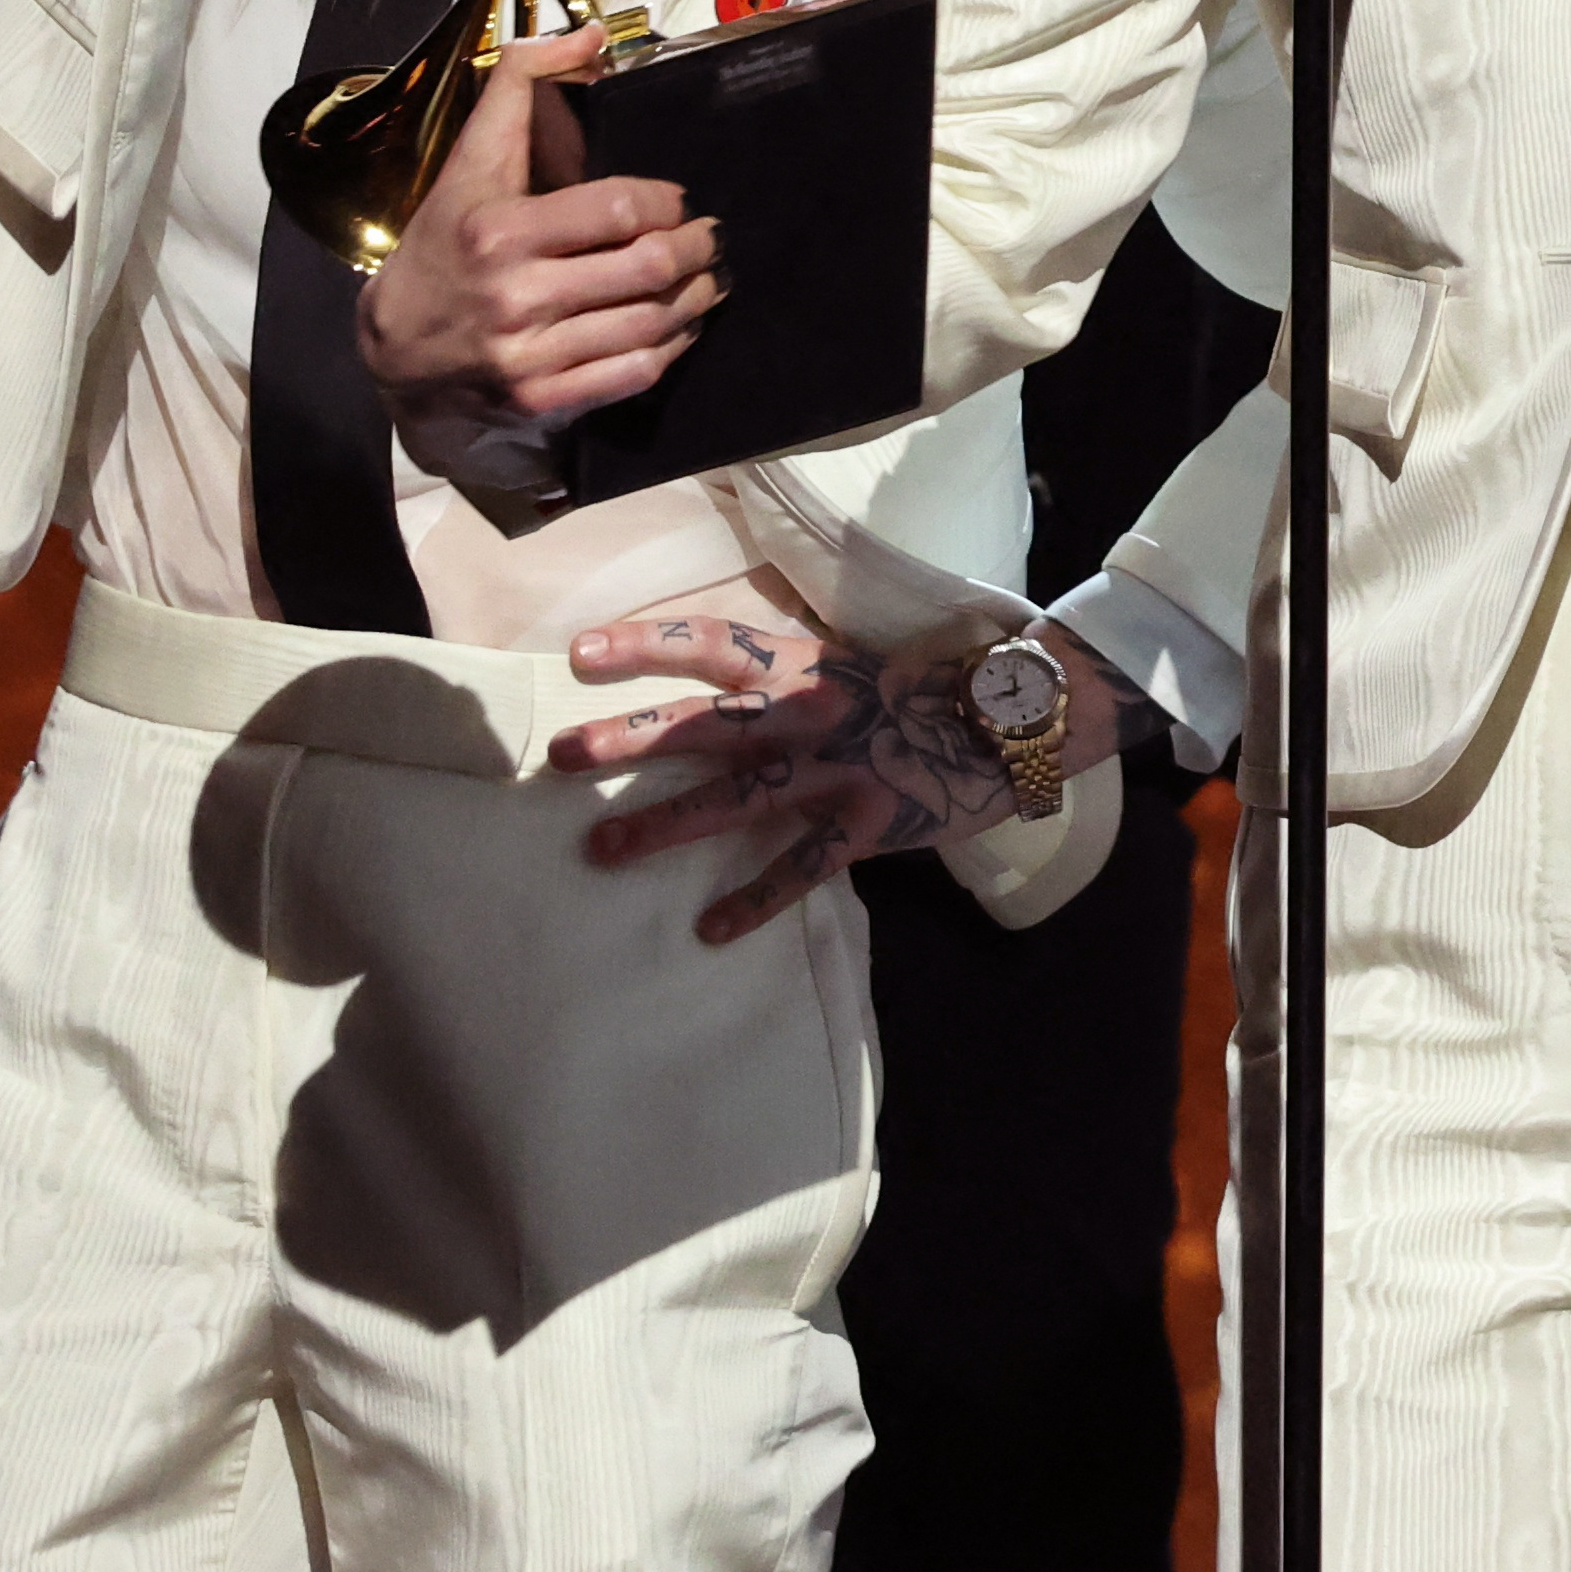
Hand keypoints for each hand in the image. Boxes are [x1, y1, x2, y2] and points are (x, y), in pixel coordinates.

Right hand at [351, 29, 720, 493]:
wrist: (392, 350)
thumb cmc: (444, 244)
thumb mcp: (469, 162)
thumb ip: (520, 86)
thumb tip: (594, 34)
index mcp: (499, 230)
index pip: (616, 208)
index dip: (663, 201)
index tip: (677, 199)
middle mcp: (515, 296)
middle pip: (646, 267)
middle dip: (696, 248)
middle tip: (710, 237)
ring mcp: (530, 356)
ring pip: (650, 322)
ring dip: (697, 297)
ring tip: (709, 278)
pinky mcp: (542, 400)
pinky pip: (633, 373)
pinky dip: (673, 346)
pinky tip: (682, 326)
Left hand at [549, 610, 1132, 943]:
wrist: (1010, 725)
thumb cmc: (917, 693)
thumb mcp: (846, 665)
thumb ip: (781, 677)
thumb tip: (703, 683)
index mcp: (804, 663)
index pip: (711, 642)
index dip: (646, 644)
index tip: (580, 652)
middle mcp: (811, 712)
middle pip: (705, 725)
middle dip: (630, 740)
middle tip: (561, 756)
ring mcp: (838, 771)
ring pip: (736, 800)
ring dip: (664, 827)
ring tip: (600, 850)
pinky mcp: (866, 825)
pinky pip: (800, 868)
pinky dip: (755, 901)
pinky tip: (708, 928)